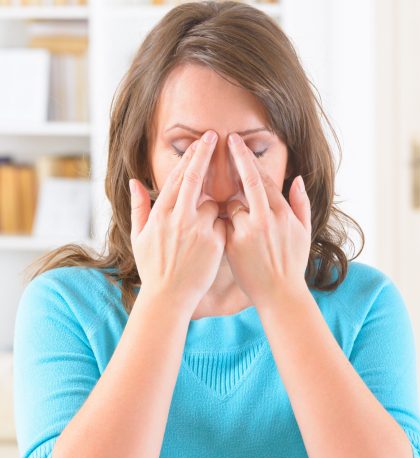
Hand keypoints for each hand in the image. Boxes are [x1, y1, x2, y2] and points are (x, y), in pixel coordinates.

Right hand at [129, 131, 226, 310]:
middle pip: (194, 177)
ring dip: (212, 206)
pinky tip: (214, 238)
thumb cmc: (153, 268)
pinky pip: (222, 224)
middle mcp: (178, 218)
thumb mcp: (138, 237)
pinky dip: (220, 226)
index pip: (177, 177)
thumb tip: (134, 181)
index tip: (200, 141)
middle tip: (215, 136)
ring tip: (204, 224)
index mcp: (160, 214)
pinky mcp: (215, 243)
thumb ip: (138, 207)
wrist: (169, 297)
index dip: (190, 156)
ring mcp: (197, 229)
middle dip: (204, 153)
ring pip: (211, 204)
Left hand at [224, 133, 310, 306]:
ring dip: (230, 205)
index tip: (236, 142)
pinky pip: (222, 225)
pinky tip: (219, 226)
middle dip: (235, 158)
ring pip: (231, 205)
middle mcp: (266, 219)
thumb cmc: (292, 264)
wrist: (279, 294)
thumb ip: (301, 204)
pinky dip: (221, 223)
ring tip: (230, 212)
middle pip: (247, 181)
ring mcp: (248, 232)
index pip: (262, 178)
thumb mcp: (304, 233)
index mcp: (283, 213)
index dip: (247, 158)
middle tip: (223, 139)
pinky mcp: (233, 246)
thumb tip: (297, 179)